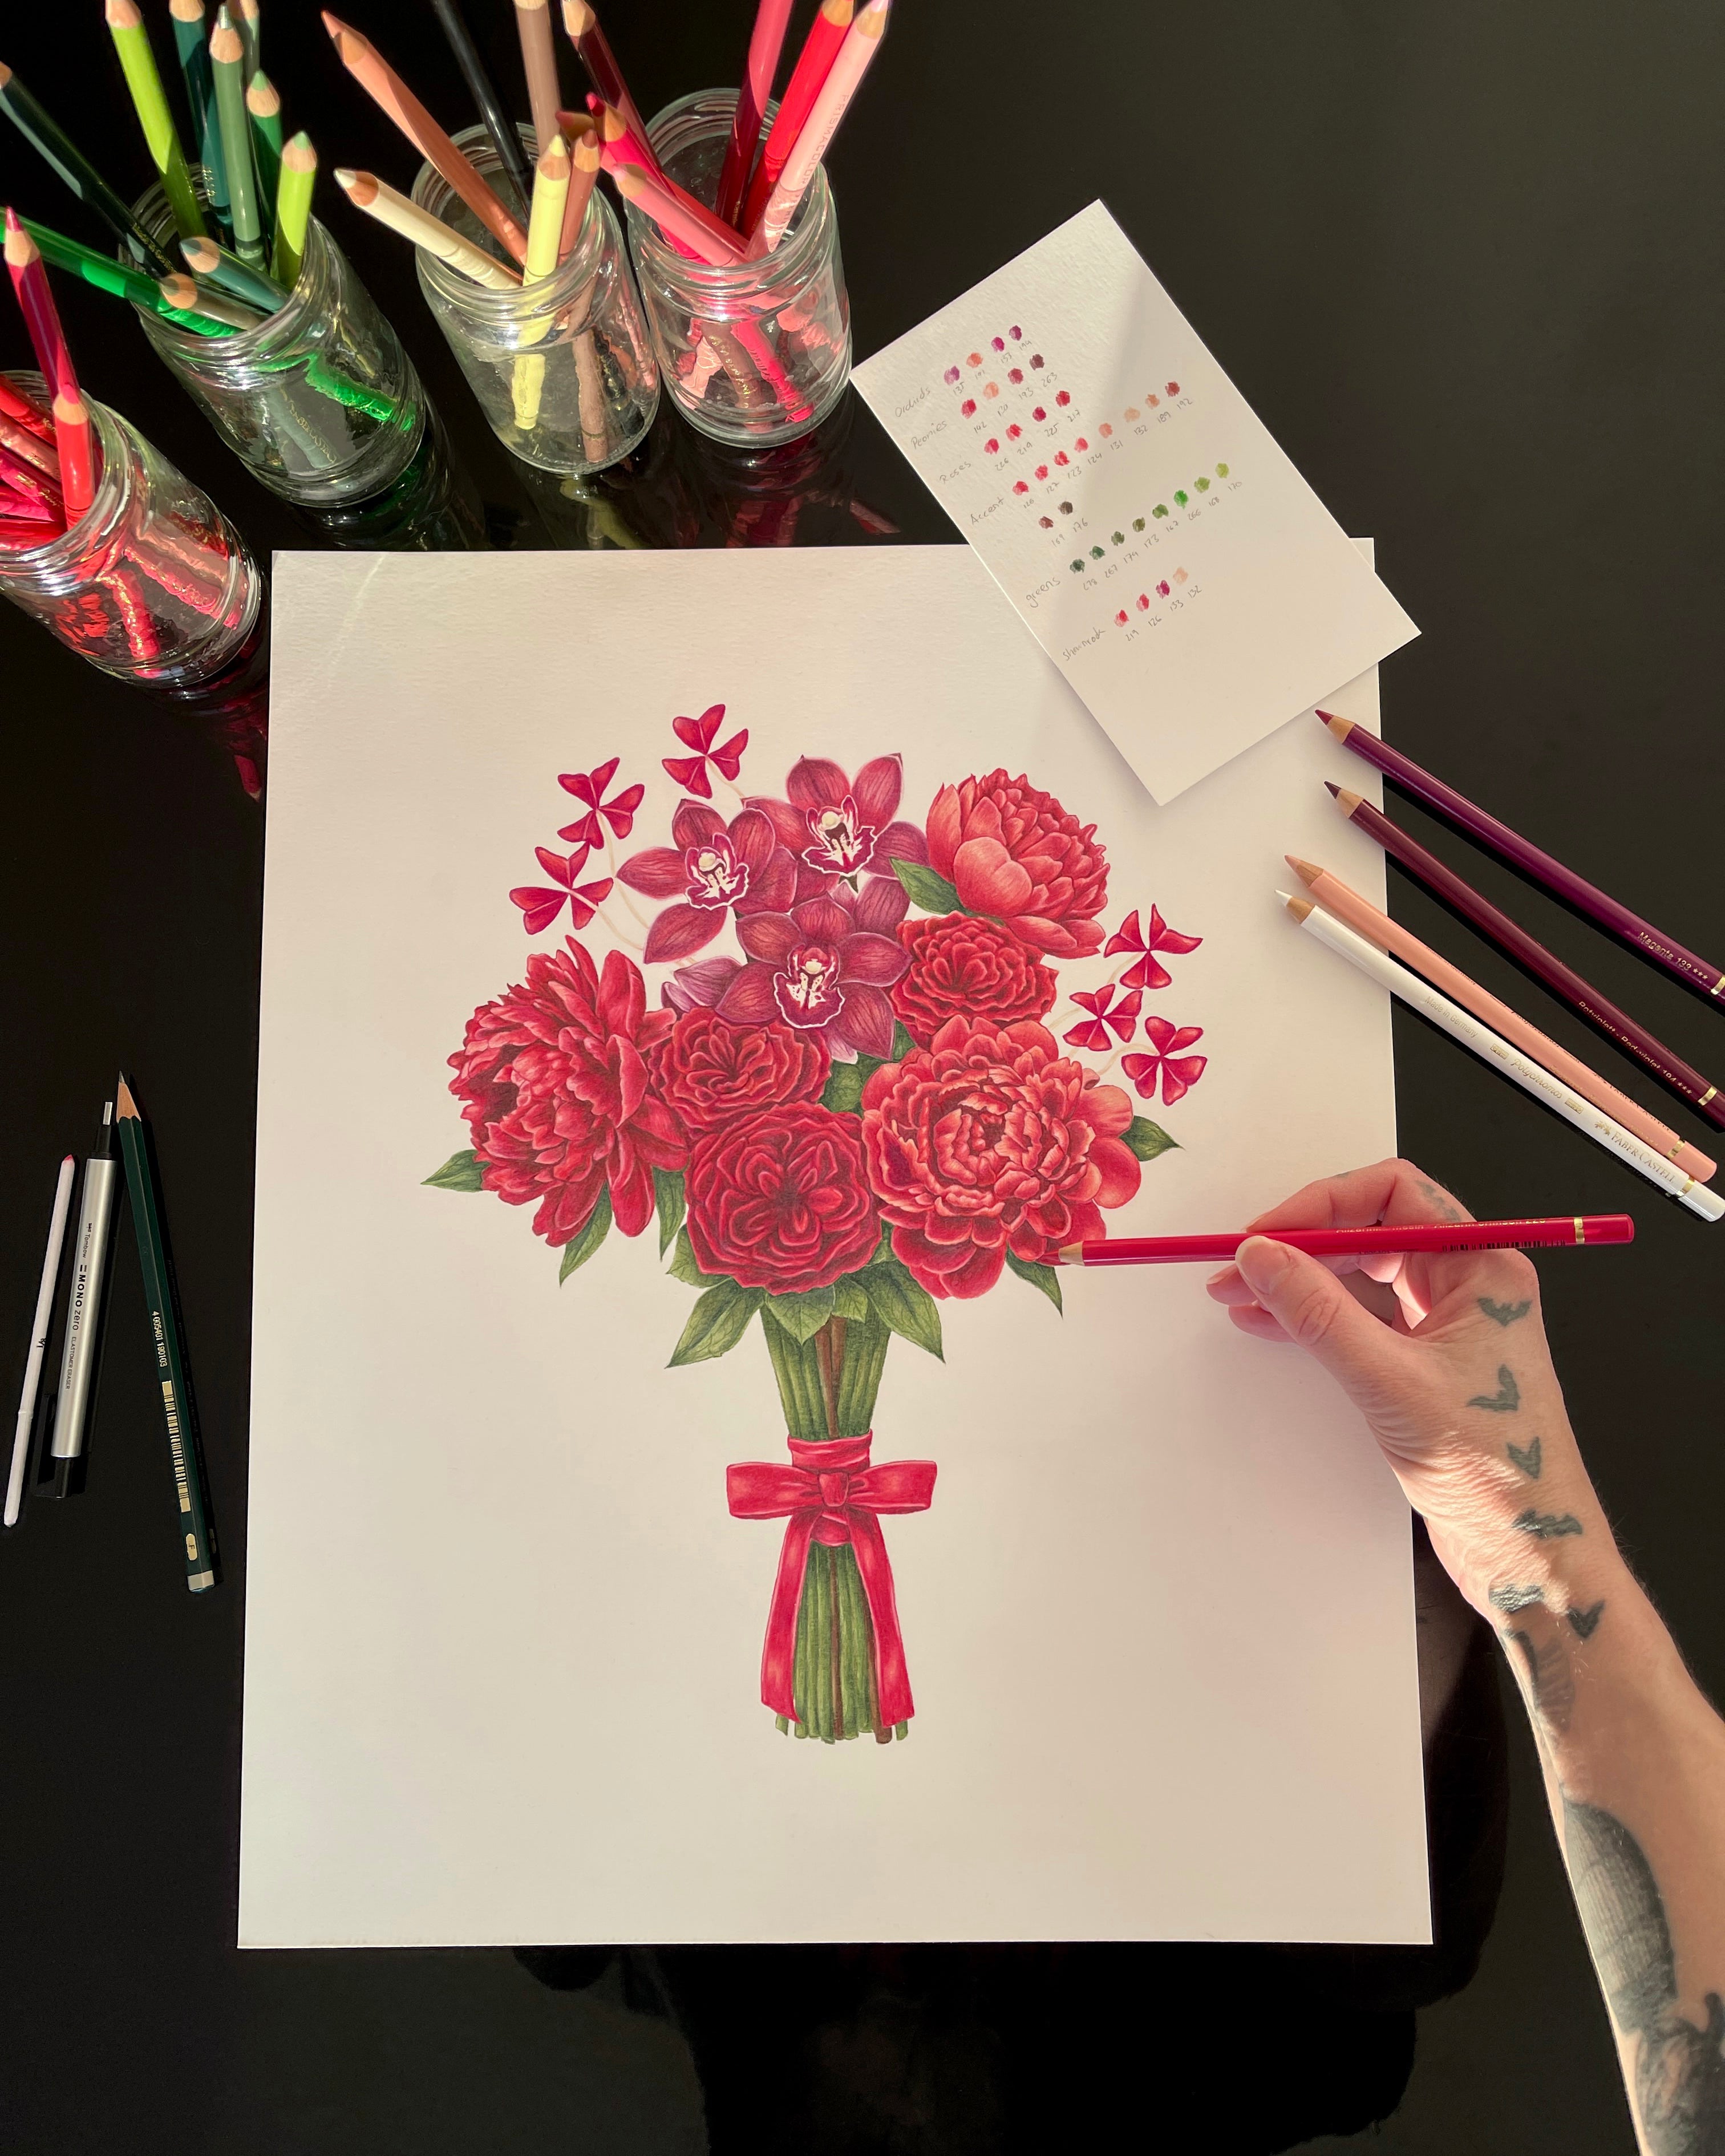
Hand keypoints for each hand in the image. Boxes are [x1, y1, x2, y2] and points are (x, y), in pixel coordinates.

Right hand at [1205, 1158, 1616, 1620]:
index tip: (1267, 1235)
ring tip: (1240, 1293)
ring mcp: (1447, 1324)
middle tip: (1243, 1264)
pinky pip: (1362, 1319)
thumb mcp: (1390, 1380)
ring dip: (1301, 1281)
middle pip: (1372, 1228)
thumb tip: (1260, 1256)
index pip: (1393, 1194)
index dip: (1322, 1204)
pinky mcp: (1426, 1363)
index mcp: (1483, 1267)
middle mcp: (1468, 1285)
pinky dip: (1314, 1318)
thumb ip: (1318, 1313)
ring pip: (1361, 1276)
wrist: (1530, 1551)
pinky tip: (1268, 1323)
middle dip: (1302, 1243)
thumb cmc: (1494, 1469)